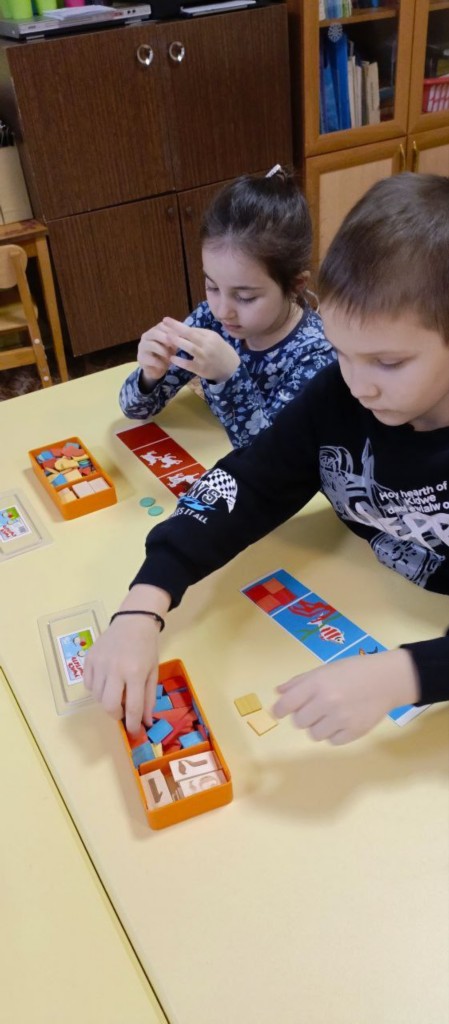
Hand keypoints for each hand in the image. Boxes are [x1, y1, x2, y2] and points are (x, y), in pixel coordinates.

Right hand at [83, 586, 170, 733]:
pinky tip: (106, 681)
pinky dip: (97, 689)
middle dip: (116, 715)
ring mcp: (99, 663)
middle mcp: (115, 669)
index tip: (134, 732)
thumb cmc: (146, 647)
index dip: (133, 724)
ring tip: (117, 691)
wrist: (133, 620)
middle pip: (109, 705)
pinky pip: (88, 684)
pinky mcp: (89, 658)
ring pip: (97, 696)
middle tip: (123, 712)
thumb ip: (149, 698)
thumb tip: (145, 722)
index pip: (132, 707)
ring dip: (107, 701)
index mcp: (135, 672)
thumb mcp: (152, 672)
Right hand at [137, 322, 177, 384]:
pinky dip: (159, 363)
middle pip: (154, 332)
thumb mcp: (172, 345)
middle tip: (176, 346)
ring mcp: (142, 347)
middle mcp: (146, 336)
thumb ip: (176, 338)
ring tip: (171, 358)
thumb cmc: (166, 354)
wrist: (155, 369)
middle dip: (166, 339)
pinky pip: (150, 359)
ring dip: (163, 351)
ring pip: (151, 345)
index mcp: (155, 330)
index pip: (162, 325)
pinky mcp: (141, 358)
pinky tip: (165, 366)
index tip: (182, 337)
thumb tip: (188, 334)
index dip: (172, 330)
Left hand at [162, 317, 239, 381]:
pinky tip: (172, 358)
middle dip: (176, 329)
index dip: (178, 324)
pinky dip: (180, 361)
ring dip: (178, 342)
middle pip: (191, 335)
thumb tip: (183, 328)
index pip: (191, 329)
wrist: (231, 368)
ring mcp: (205, 358)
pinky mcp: (202, 369)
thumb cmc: (220, 350)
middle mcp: (208, 345)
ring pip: (190, 348)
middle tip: (163, 326)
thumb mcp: (213, 338)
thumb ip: (200, 333)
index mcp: (210, 336)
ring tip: (167, 338)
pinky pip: (189, 365)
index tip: (166, 320)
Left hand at [272, 649, 419, 744]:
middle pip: (299, 722)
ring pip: (314, 735)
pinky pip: (332, 742)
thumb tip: (278, 693)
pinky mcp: (355, 732)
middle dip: (303, 716)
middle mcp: (327, 701)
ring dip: (318, 727)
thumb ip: (299, 682)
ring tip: (331, 715)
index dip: (279, 710)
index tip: (280, 712)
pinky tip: (343, 721)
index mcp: (317, 683)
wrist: (386, 679)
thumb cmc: (353, 671)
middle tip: (315, 709)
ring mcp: (342, 718)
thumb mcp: (324, 670)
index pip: (286, 704)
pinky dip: (335, 734)